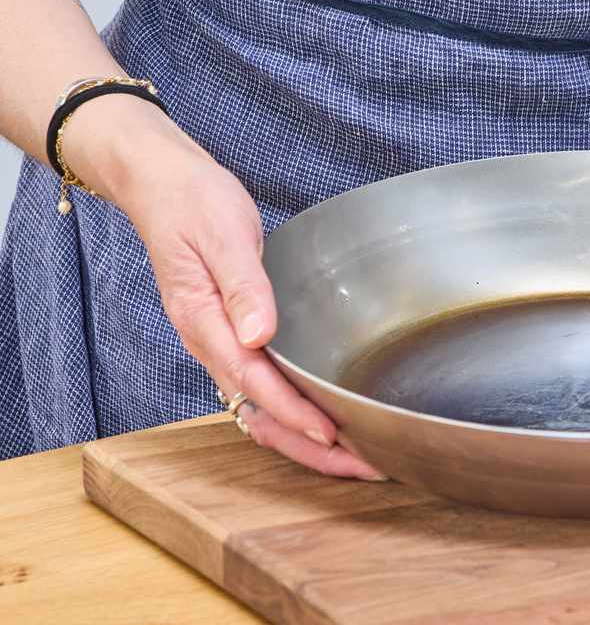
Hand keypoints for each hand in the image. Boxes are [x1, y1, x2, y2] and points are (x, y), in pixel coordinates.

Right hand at [66, 97, 384, 479]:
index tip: (334, 433)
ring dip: (305, 438)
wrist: (164, 185)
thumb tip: (258, 335)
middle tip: (365, 464)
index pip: (255, 382)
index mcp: (203, 322)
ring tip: (357, 456)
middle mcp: (211, 342)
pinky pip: (264, 389)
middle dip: (310, 447)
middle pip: (260, 414)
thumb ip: (242, 285)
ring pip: (263, 409)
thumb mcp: (222, 234)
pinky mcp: (236, 335)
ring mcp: (222, 343)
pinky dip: (295, 413)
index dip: (295, 412)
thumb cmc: (192, 203)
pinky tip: (327, 419)